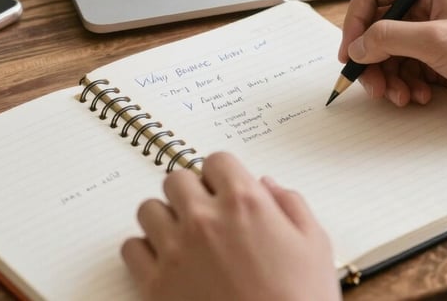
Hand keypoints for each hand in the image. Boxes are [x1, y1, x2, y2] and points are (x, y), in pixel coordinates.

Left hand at [121, 152, 340, 300]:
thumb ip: (291, 204)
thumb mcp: (314, 244)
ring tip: (184, 236)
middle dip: (191, 191)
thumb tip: (267, 185)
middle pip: (176, 179)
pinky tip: (167, 262)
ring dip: (165, 217)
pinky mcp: (155, 286)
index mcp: (245, 202)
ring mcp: (176, 252)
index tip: (227, 188)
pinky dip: (145, 251)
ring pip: (149, 209)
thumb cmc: (301, 299)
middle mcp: (205, 219)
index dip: (223, 174)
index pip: (216, 160)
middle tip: (206, 211)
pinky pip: (131, 249)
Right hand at [338, 0, 446, 119]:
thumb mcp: (437, 40)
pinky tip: (419, 97)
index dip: (356, 19)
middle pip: (376, 26)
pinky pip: (403, 70)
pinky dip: (404, 86)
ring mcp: (431, 34)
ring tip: (400, 96)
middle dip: (371, 57)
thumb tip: (358, 45)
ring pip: (387, 52)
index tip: (351, 50)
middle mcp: (427, 5)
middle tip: (371, 84)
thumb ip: (389, 38)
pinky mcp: (437, 60)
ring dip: (387, 77)